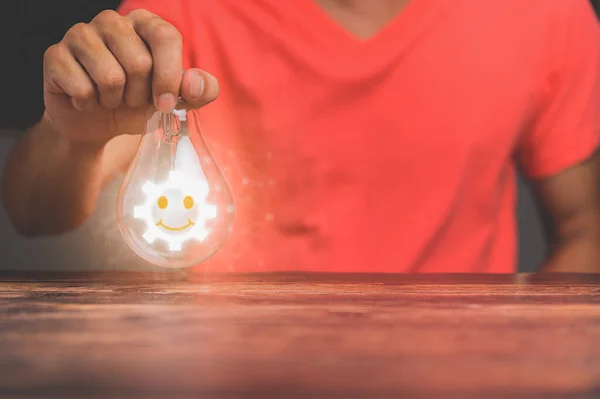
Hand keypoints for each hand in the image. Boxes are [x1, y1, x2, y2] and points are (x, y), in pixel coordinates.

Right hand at [42, 9, 218, 144]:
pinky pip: (81, 87)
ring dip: (115, 100)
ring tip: (110, 98)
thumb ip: (199, 91)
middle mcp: (112, 21)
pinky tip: (87, 99)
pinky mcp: (55, 55)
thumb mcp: (174, 100)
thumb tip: (196, 84)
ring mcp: (80, 34)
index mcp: (145, 24)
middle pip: (139, 62)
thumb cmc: (137, 103)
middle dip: (139, 95)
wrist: (96, 123)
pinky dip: (89, 104)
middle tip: (131, 99)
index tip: (165, 103)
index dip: (168, 76)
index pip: (165, 36)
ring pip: (110, 76)